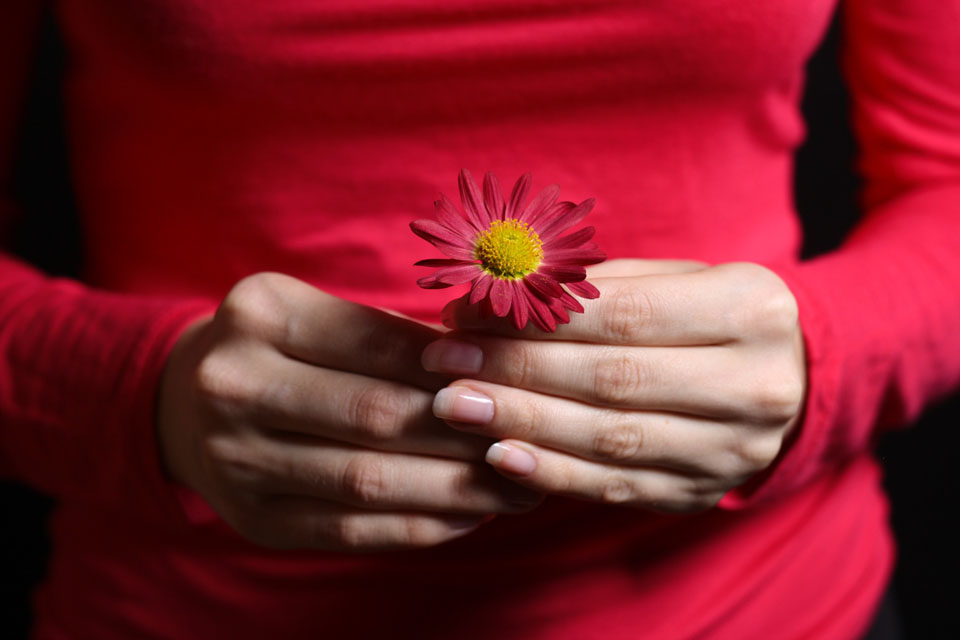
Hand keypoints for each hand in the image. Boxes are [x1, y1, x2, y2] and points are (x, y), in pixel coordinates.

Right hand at [156, 273, 540, 550]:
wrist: (187, 403)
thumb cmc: (280, 347)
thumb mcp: (319, 315)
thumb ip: (393, 336)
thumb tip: (492, 366)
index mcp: (260, 315)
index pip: (379, 343)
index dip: (454, 366)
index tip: (515, 381)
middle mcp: (234, 385)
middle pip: (378, 415)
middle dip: (468, 432)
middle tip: (533, 440)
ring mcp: (236, 460)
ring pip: (371, 481)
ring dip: (458, 488)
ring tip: (518, 486)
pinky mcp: (252, 520)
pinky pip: (352, 531)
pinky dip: (420, 527)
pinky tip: (469, 516)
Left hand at [423, 259, 805, 512]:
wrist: (785, 381)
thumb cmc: (706, 315)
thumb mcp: (672, 279)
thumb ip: (595, 287)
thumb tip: (497, 293)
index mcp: (752, 310)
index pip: (626, 316)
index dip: (538, 318)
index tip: (468, 313)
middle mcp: (755, 386)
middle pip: (613, 379)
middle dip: (517, 371)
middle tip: (446, 362)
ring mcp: (731, 450)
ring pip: (610, 439)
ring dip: (522, 423)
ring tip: (454, 406)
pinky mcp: (699, 492)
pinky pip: (615, 487)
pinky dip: (551, 474)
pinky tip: (497, 457)